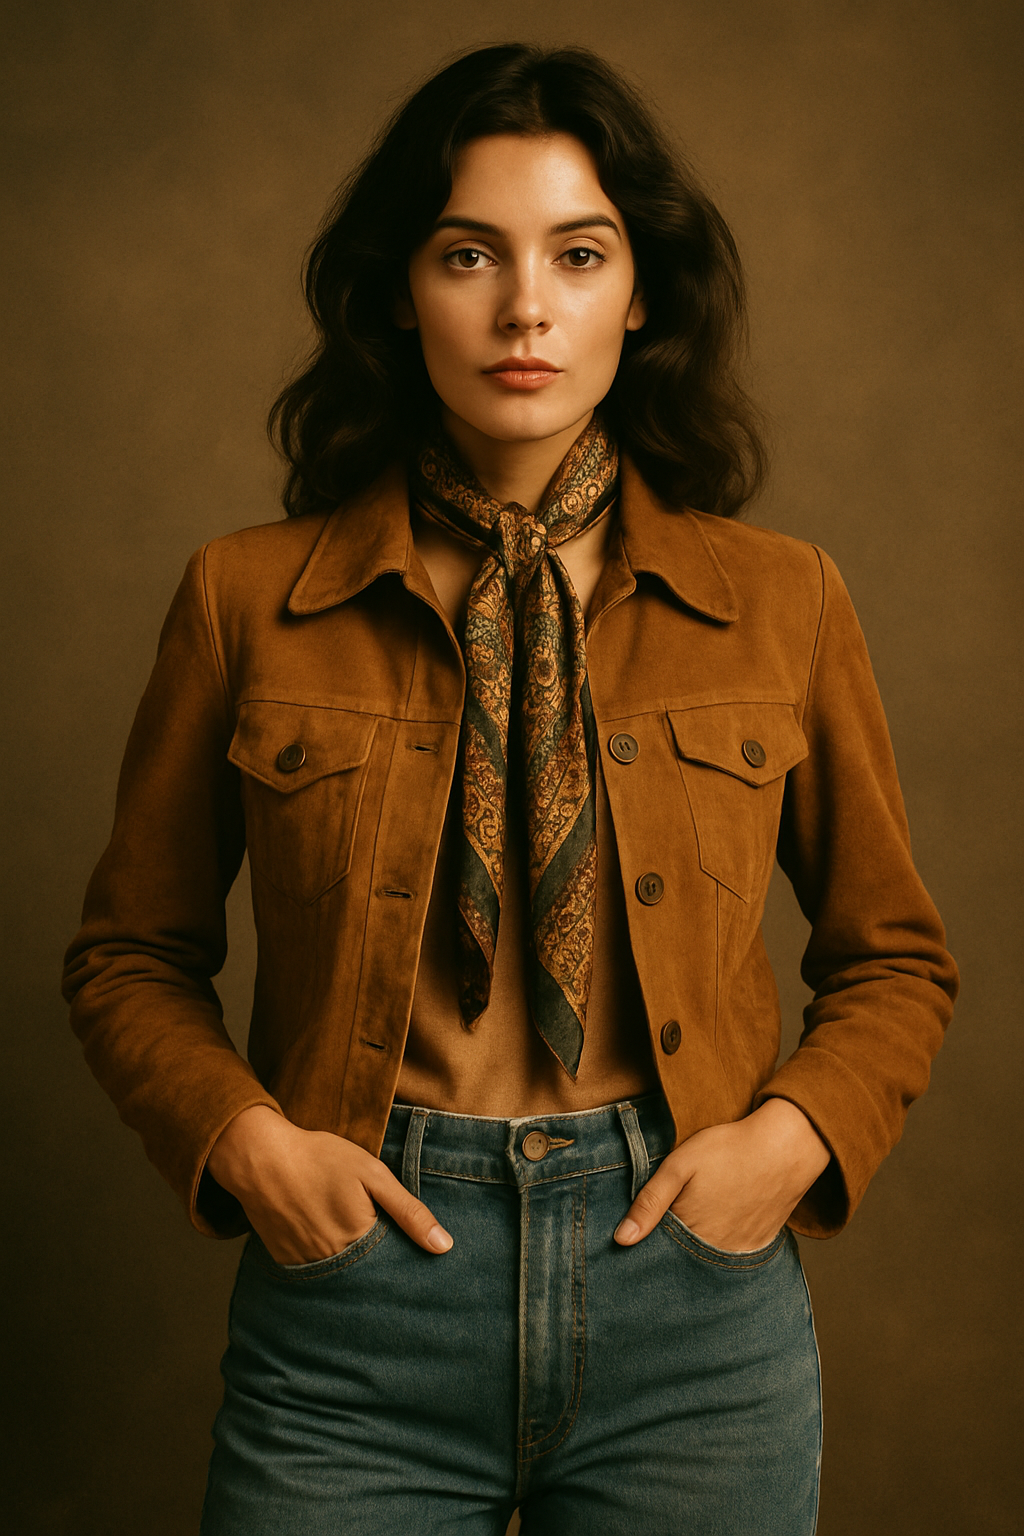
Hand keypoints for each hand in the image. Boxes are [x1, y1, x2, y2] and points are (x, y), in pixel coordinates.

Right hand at [206, 1105, 452, 1263]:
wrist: (260, 1157)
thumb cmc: (320, 1159)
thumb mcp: (372, 1174)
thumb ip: (408, 1211)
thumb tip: (444, 1246)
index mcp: (360, 1241)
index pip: (394, 1269)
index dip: (405, 1265)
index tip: (415, 1265)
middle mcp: (333, 1263)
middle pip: (367, 1279)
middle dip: (379, 1273)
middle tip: (381, 1254)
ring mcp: (306, 1266)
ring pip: (340, 1281)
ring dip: (352, 1273)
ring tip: (355, 1251)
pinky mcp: (285, 1262)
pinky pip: (313, 1275)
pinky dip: (324, 1266)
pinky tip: (327, 1245)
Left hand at [613, 1099, 830, 1252]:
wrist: (785, 1147)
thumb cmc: (729, 1150)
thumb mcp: (680, 1166)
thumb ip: (650, 1202)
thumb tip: (621, 1239)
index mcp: (690, 1230)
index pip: (658, 1250)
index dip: (647, 1240)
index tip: (638, 1234)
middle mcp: (715, 1250)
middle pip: (683, 1259)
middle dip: (671, 1249)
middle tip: (674, 1221)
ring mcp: (739, 1251)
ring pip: (707, 1261)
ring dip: (696, 1251)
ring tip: (698, 1221)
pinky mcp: (758, 1245)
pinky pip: (732, 1258)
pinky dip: (721, 1248)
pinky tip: (719, 1226)